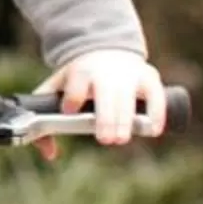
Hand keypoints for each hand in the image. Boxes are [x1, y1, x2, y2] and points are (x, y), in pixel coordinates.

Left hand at [39, 47, 166, 147]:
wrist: (105, 49)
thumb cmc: (79, 76)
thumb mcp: (57, 86)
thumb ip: (46, 116)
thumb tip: (50, 154)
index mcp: (82, 72)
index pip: (77, 83)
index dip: (73, 96)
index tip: (70, 110)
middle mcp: (106, 72)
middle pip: (106, 94)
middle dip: (106, 117)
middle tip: (105, 140)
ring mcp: (129, 74)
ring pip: (129, 97)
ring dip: (127, 118)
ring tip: (121, 139)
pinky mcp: (149, 77)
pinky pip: (155, 95)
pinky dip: (156, 112)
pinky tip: (153, 130)